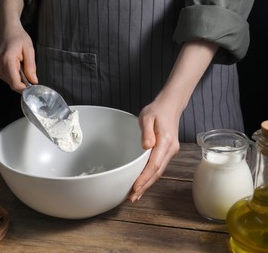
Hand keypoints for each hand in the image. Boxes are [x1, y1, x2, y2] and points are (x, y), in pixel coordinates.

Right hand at [0, 23, 36, 92]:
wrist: (5, 29)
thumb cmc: (17, 36)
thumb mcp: (29, 49)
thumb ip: (31, 67)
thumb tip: (33, 81)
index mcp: (7, 60)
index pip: (15, 84)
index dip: (25, 88)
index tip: (32, 87)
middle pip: (12, 84)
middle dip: (22, 82)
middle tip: (28, 71)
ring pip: (9, 82)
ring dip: (18, 78)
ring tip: (20, 65)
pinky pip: (6, 78)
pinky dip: (13, 75)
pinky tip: (15, 65)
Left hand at [128, 40, 217, 201]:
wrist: (170, 106)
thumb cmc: (156, 111)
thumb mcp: (147, 117)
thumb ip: (146, 132)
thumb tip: (146, 146)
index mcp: (165, 141)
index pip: (154, 164)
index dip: (144, 178)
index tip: (135, 187)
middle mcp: (170, 149)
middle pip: (157, 172)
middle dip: (145, 186)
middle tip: (132, 197)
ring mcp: (171, 151)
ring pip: (159, 172)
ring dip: (147, 184)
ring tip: (135, 195)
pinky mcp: (168, 152)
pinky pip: (159, 167)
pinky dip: (151, 177)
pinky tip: (143, 183)